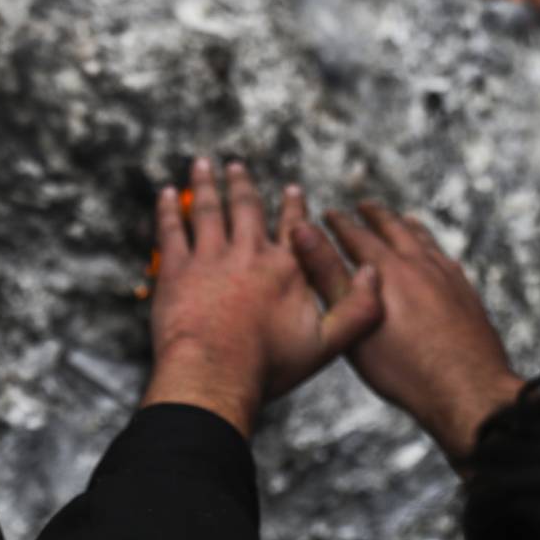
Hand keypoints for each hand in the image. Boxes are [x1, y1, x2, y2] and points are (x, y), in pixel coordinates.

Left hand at [143, 159, 384, 436]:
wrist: (215, 375)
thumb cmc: (269, 366)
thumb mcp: (328, 344)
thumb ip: (358, 310)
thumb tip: (374, 274)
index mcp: (287, 269)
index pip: (294, 227)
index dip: (293, 207)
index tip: (292, 189)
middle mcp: (249, 254)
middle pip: (246, 208)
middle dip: (241, 184)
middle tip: (235, 165)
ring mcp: (210, 259)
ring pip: (207, 210)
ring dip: (204, 184)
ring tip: (201, 165)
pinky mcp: (177, 270)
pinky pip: (171, 230)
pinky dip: (167, 209)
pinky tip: (165, 194)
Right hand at [290, 202, 522, 465]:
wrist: (468, 390)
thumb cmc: (403, 367)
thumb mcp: (354, 324)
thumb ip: (329, 278)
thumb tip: (305, 235)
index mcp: (389, 271)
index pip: (358, 236)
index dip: (339, 223)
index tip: (328, 212)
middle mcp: (420, 266)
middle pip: (395, 230)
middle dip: (376, 216)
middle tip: (364, 205)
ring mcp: (449, 279)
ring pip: (426, 242)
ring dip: (409, 227)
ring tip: (403, 219)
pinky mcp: (467, 295)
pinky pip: (448, 260)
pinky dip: (435, 249)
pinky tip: (438, 256)